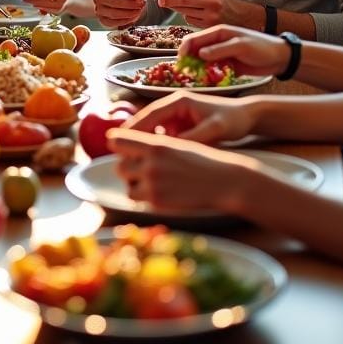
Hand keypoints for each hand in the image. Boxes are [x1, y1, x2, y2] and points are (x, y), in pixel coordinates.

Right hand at [93, 0, 145, 26]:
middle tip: (141, 4)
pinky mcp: (102, 19)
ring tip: (138, 11)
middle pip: (114, 1)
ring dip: (129, 13)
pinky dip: (125, 21)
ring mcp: (99, 8)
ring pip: (113, 13)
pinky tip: (133, 17)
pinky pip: (113, 23)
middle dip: (130, 4)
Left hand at [109, 127, 259, 213]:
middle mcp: (151, 163)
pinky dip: (145, 197)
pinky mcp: (158, 202)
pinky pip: (138, 199)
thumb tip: (125, 145)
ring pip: (127, 185)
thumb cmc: (202, 160)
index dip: (117, 144)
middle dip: (127, 167)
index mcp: (156, 144)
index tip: (120, 147)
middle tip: (139, 168)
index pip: (117, 140)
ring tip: (150, 181)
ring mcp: (154, 184)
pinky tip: (160, 191)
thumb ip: (151, 145)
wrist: (225, 181)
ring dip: (134, 184)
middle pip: (119, 166)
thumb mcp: (176, 144)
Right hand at [122, 89, 257, 143]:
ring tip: (131, 155)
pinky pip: (163, 132)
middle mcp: (175, 104)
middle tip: (119, 148)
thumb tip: (172, 147)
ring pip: (154, 126)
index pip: (151, 112)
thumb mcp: (215, 129)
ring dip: (144, 138)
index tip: (122, 139)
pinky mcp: (182, 122)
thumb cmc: (233, 120)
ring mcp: (178, 113)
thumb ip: (194, 137)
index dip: (136, 126)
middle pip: (148, 118)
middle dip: (134, 132)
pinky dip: (156, 142)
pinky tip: (152, 156)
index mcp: (180, 100)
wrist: (248, 116)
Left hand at [157, 0, 259, 29]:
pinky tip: (192, 14)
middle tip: (161, 1)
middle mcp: (213, 1)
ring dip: (176, 9)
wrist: (240, 16)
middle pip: (184, 1)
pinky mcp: (210, 25)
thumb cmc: (222, 1)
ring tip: (171, 6)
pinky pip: (191, 20)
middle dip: (169, 1)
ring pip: (186, 12)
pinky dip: (187, 17)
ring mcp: (212, 15)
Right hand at [179, 25, 290, 76]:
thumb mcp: (241, 46)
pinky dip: (208, 77)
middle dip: (188, 61)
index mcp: (219, 32)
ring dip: (198, 70)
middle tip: (186, 73)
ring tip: (196, 79)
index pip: (195, 38)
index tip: (180, 60)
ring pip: (202, 62)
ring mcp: (221, 55)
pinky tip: (209, 82)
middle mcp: (217, 43)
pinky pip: (212, 71)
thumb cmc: (262, 47)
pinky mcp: (226, 66)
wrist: (280, 58)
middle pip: (195, 51)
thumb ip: (221, 49)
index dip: (184, 48)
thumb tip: (200, 54)